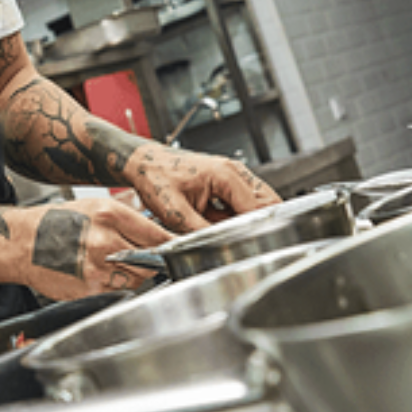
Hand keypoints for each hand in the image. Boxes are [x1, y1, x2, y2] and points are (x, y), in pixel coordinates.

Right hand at [15, 197, 172, 300]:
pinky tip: (105, 274)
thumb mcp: (97, 205)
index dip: (174, 244)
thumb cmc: (58, 221)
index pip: (158, 235)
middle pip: (152, 259)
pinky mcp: (92, 289)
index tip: (183, 250)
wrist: (23, 242)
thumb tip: (161, 230)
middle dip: (155, 260)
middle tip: (148, 258)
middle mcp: (106, 242)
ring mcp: (99, 269)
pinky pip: (120, 290)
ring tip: (118, 263)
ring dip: (137, 274)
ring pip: (139, 278)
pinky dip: (120, 285)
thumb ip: (130, 217)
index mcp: (111, 216)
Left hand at [124, 145, 280, 232]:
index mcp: (224, 174)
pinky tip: (225, 227)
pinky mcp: (227, 184)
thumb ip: (199, 231)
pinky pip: (245, 203)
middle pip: (267, 202)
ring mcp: (232, 176)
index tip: (255, 246)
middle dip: (261, 224)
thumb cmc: (156, 177)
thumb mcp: (174, 211)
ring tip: (234, 236)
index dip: (257, 229)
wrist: (144, 164)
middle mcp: (233, 172)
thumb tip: (217, 247)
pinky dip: (240, 217)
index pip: (257, 207)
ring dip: (251, 221)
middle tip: (250, 244)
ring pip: (258, 203)